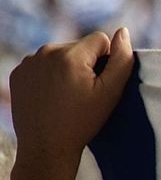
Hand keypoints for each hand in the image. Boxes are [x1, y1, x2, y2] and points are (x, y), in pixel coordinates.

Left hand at [9, 29, 132, 170]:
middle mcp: (46, 51)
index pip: (100, 39)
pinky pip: (42, 65)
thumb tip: (124, 32)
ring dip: (68, 69)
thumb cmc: (82, 122)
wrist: (46, 148)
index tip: (99, 84)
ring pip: (60, 55)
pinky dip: (50, 77)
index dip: (106, 61)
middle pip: (79, 47)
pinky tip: (52, 98)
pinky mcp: (19, 73)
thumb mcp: (110, 94)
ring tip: (68, 97)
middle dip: (86, 64)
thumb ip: (122, 60)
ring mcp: (29, 62)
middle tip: (84, 94)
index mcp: (70, 55)